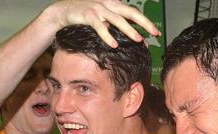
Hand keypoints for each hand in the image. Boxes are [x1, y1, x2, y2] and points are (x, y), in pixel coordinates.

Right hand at [45, 0, 159, 47]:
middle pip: (130, 12)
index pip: (133, 12)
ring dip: (129, 30)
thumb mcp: (102, 17)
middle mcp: (108, 3)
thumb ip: (114, 23)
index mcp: (113, 3)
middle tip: (154, 33)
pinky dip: (107, 36)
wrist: (63, 11)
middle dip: (144, 23)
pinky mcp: (88, 15)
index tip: (155, 32)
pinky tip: (114, 45)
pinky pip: (100, 27)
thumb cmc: (84, 16)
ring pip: (117, 19)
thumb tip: (130, 36)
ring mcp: (98, 8)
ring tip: (138, 39)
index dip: (145, 21)